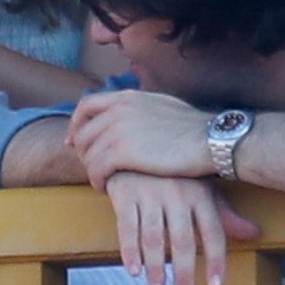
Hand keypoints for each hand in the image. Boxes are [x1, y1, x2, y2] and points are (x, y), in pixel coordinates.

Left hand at [67, 87, 212, 188]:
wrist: (211, 141)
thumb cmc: (194, 130)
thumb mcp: (164, 106)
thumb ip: (141, 108)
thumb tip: (130, 115)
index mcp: (128, 97)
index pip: (86, 105)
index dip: (75, 124)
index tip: (74, 141)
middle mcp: (118, 109)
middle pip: (82, 133)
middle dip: (83, 153)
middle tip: (92, 168)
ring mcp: (118, 130)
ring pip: (87, 154)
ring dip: (91, 170)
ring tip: (102, 180)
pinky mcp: (121, 153)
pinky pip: (95, 170)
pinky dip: (97, 181)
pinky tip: (106, 188)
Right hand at [105, 171, 260, 284]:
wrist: (136, 144)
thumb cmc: (173, 173)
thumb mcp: (201, 188)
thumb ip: (224, 215)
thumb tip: (254, 234)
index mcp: (200, 193)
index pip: (212, 231)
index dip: (215, 259)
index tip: (215, 284)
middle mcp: (177, 194)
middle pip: (182, 240)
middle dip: (183, 272)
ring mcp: (149, 194)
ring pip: (154, 238)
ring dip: (155, 268)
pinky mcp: (124, 195)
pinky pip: (127, 229)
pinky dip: (130, 252)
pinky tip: (134, 271)